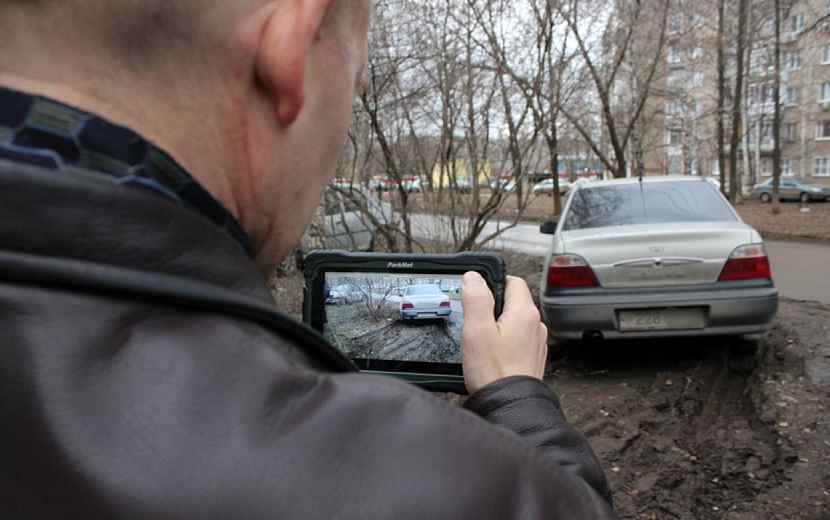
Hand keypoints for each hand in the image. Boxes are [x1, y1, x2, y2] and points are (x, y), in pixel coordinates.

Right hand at [460, 272, 547, 393]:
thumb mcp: (477, 330)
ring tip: (481, 338)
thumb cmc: (494, 373)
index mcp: (525, 313)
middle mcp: (536, 326)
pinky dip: (505, 341)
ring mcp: (536, 344)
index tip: (477, 291)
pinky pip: (518, 340)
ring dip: (499, 324)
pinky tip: (491, 354)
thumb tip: (473, 277)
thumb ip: (476, 299)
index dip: (493, 281)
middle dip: (493, 305)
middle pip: (513, 301)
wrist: (510, 406)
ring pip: (515, 322)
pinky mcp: (532, 359)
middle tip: (474, 317)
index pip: (512, 280)